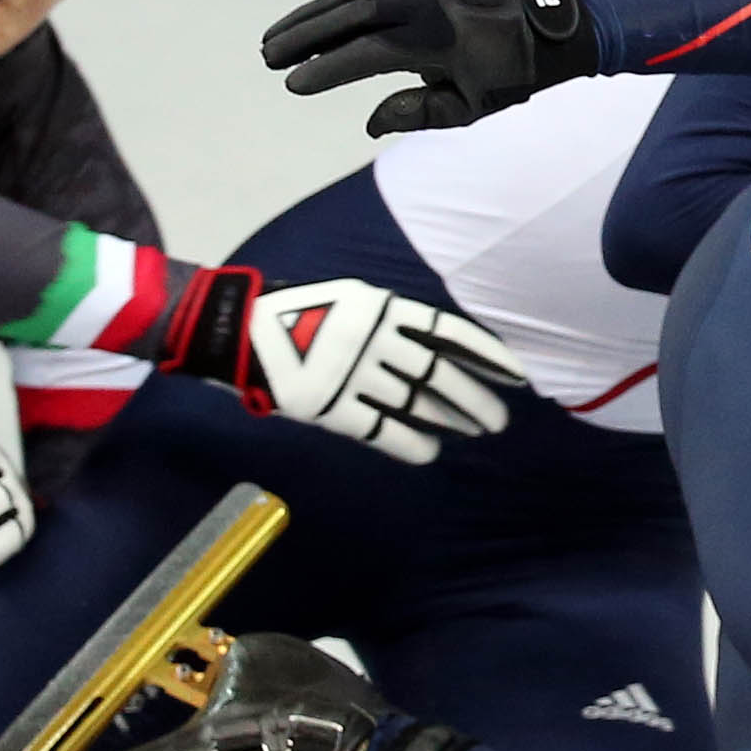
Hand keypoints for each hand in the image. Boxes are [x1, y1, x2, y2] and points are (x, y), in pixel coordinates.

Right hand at [162, 270, 525, 464]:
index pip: (447, 332)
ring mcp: (351, 374)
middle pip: (437, 373)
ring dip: (449, 418)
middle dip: (475, 396)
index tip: (516, 374)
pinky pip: (380, 430)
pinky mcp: (329, 406)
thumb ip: (388, 322)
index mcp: (379, 307)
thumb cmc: (294, 311)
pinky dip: (409, 442)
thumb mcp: (348, 299)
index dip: (485, 354)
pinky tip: (431, 451)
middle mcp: (372, 339)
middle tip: (499, 418)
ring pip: (414, 402)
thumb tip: (435, 351)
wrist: (235, 328)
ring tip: (475, 431)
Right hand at [260, 0, 597, 135]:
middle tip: (266, 56)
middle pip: (349, 14)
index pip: (365, 52)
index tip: (293, 84)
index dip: (326, 68)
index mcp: (435, 40)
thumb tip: (371, 124)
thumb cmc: (513, 76)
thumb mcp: (471, 108)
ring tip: (277, 37)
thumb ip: (417, 114)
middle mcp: (423, 5)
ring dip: (313, 13)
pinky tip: (316, 16)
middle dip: (303, 34)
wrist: (551, 27)